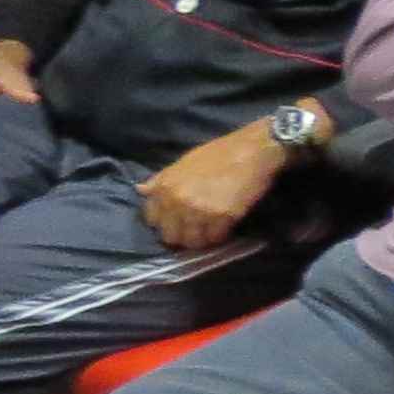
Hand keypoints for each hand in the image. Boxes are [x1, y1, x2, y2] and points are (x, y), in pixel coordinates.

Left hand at [140, 120, 287, 249]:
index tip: (178, 221)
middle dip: (183, 235)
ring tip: (212, 229)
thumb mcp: (183, 163)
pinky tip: (226, 226)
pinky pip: (216, 238)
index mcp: (164, 187)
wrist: (252, 150)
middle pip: (171, 236)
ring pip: (193, 242)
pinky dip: (221, 235)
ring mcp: (198, 210)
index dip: (166, 222)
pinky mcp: (222, 217)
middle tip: (197, 229)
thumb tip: (140, 189)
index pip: (152, 220)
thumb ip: (161, 179)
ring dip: (203, 239)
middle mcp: (176, 201)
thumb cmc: (218, 154)